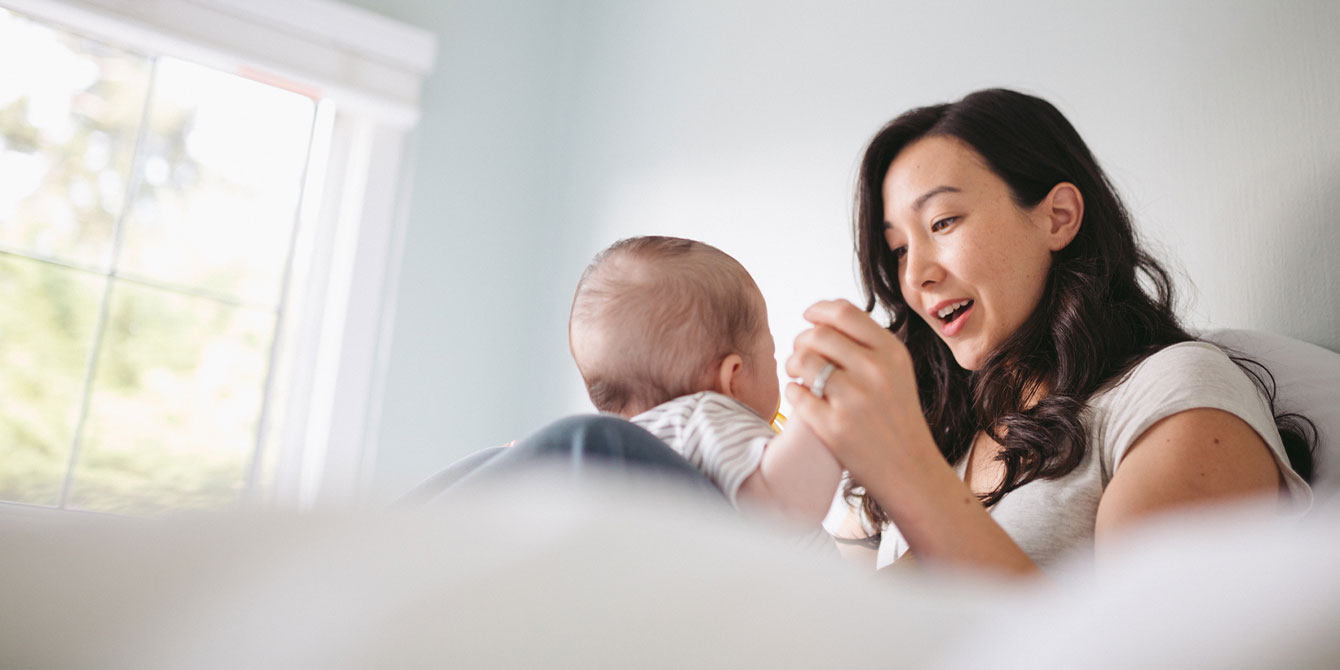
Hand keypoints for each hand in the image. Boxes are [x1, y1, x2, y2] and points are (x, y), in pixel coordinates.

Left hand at [786, 299, 1036, 575]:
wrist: (909, 469)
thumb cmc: (897, 417)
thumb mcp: (897, 371)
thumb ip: (867, 343)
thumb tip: (825, 316)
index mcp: (892, 352)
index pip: (844, 313)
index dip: (819, 310)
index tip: (809, 316)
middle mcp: (874, 371)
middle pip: (818, 335)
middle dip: (802, 340)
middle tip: (800, 351)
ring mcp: (853, 400)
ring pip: (802, 362)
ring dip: (792, 364)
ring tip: (797, 373)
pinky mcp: (833, 426)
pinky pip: (796, 393)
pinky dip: (793, 391)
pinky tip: (802, 396)